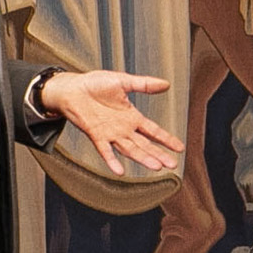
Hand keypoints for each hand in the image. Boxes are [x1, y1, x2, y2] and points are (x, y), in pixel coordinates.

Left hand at [36, 68, 181, 176]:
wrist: (72, 88)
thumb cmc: (95, 84)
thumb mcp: (123, 81)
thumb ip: (144, 84)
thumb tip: (166, 84)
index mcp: (131, 116)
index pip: (153, 131)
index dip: (166, 139)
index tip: (180, 148)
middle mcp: (123, 129)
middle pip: (145, 145)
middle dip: (159, 154)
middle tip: (172, 164)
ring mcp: (110, 134)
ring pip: (130, 149)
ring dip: (142, 158)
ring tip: (156, 167)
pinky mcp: (95, 135)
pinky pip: (105, 151)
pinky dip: (112, 161)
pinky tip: (120, 171)